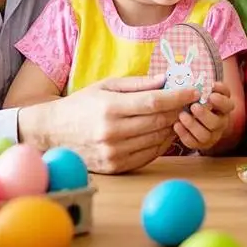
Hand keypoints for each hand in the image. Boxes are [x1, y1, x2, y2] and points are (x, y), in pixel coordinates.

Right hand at [17, 75, 199, 173]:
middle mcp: (112, 132)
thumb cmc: (82, 104)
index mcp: (110, 108)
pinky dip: (162, 143)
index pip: (154, 102)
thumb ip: (138, 84)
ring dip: (173, 126)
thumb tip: (166, 80)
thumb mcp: (106, 86)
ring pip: (157, 139)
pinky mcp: (115, 167)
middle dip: (179, 110)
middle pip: (159, 121)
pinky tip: (165, 131)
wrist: (52, 133)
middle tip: (191, 101)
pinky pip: (149, 155)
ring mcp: (114, 153)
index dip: (178, 96)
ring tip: (180, 114)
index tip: (194, 90)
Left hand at [174, 82, 234, 151]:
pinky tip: (176, 125)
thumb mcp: (199, 89)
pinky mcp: (201, 144)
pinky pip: (194, 143)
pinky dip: (184, 134)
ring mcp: (212, 134)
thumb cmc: (195, 98)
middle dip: (205, 115)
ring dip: (193, 125)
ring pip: (206, 135)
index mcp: (223, 106)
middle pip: (218, 122)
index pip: (228, 103)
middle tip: (194, 106)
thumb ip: (199, 85)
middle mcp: (221, 121)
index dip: (221, 100)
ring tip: (182, 115)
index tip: (211, 95)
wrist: (190, 116)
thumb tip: (191, 81)